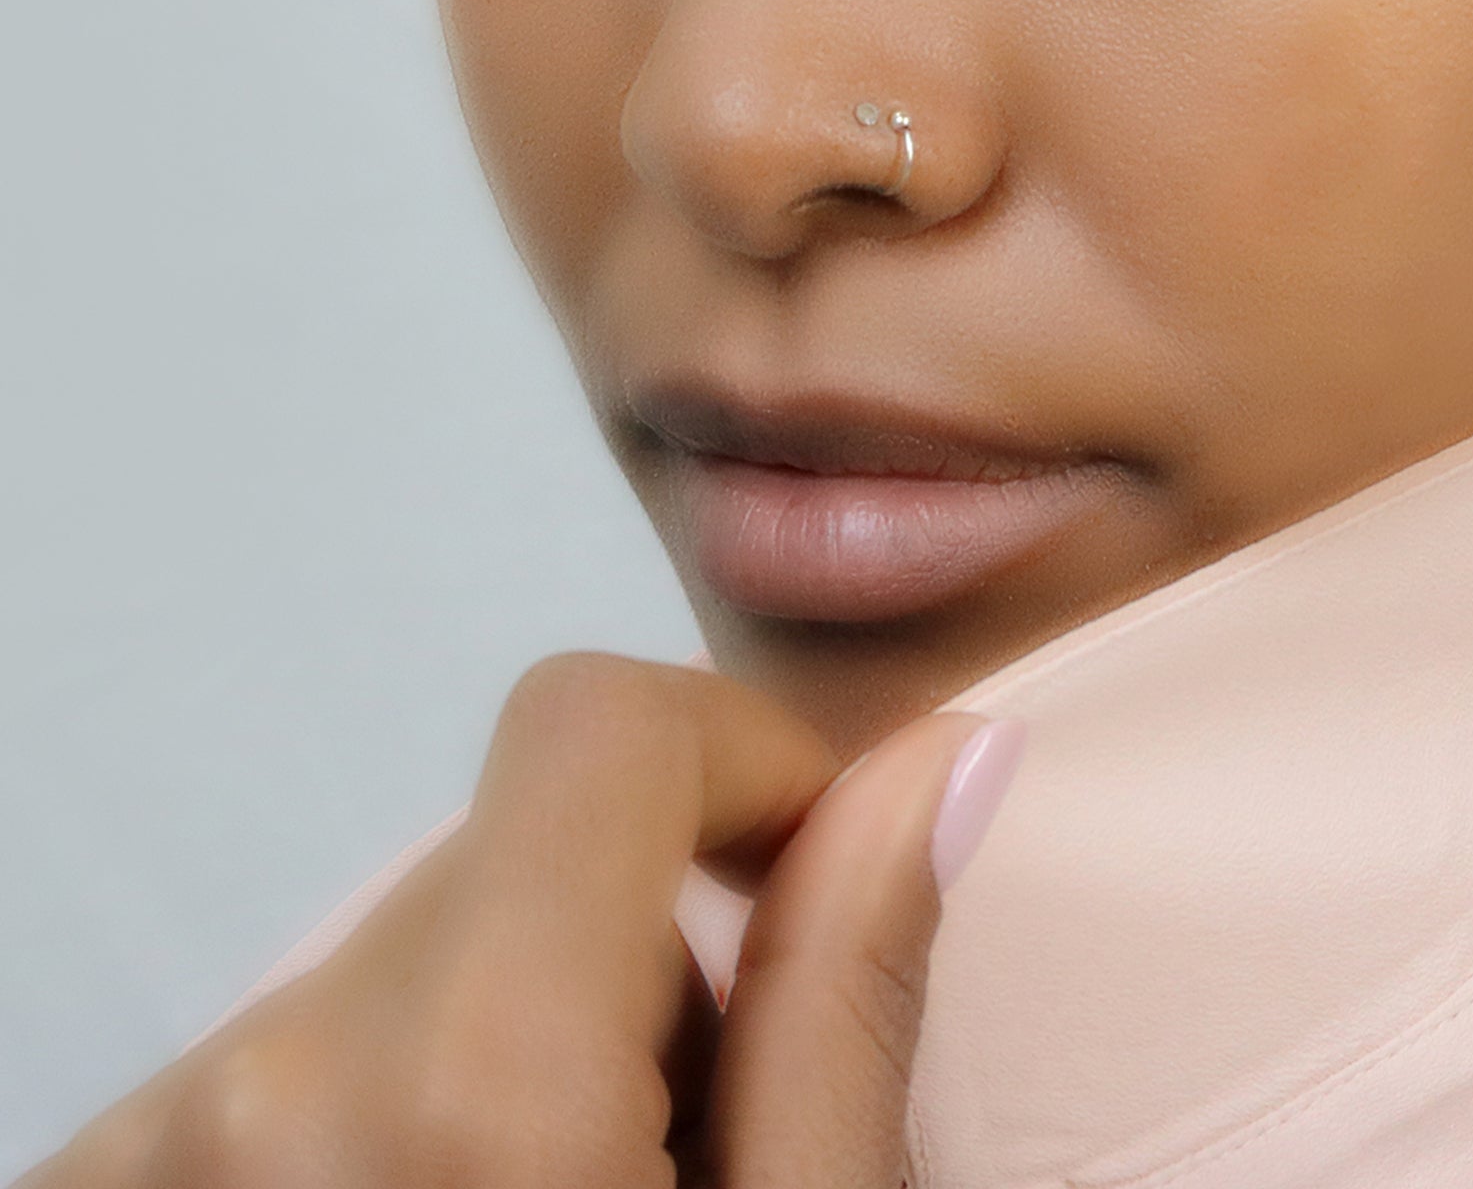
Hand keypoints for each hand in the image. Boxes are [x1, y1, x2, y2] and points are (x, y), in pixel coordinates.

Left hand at [21, 654, 1022, 1187]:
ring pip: (397, 957)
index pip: (596, 721)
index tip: (817, 869)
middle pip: (506, 851)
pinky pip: (282, 1060)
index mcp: (468, 1092)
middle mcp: (263, 1090)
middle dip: (638, 944)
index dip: (745, 759)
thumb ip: (845, 1007)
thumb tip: (933, 767)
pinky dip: (379, 1118)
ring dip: (503, 1042)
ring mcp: (145, 1153)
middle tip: (705, 1141)